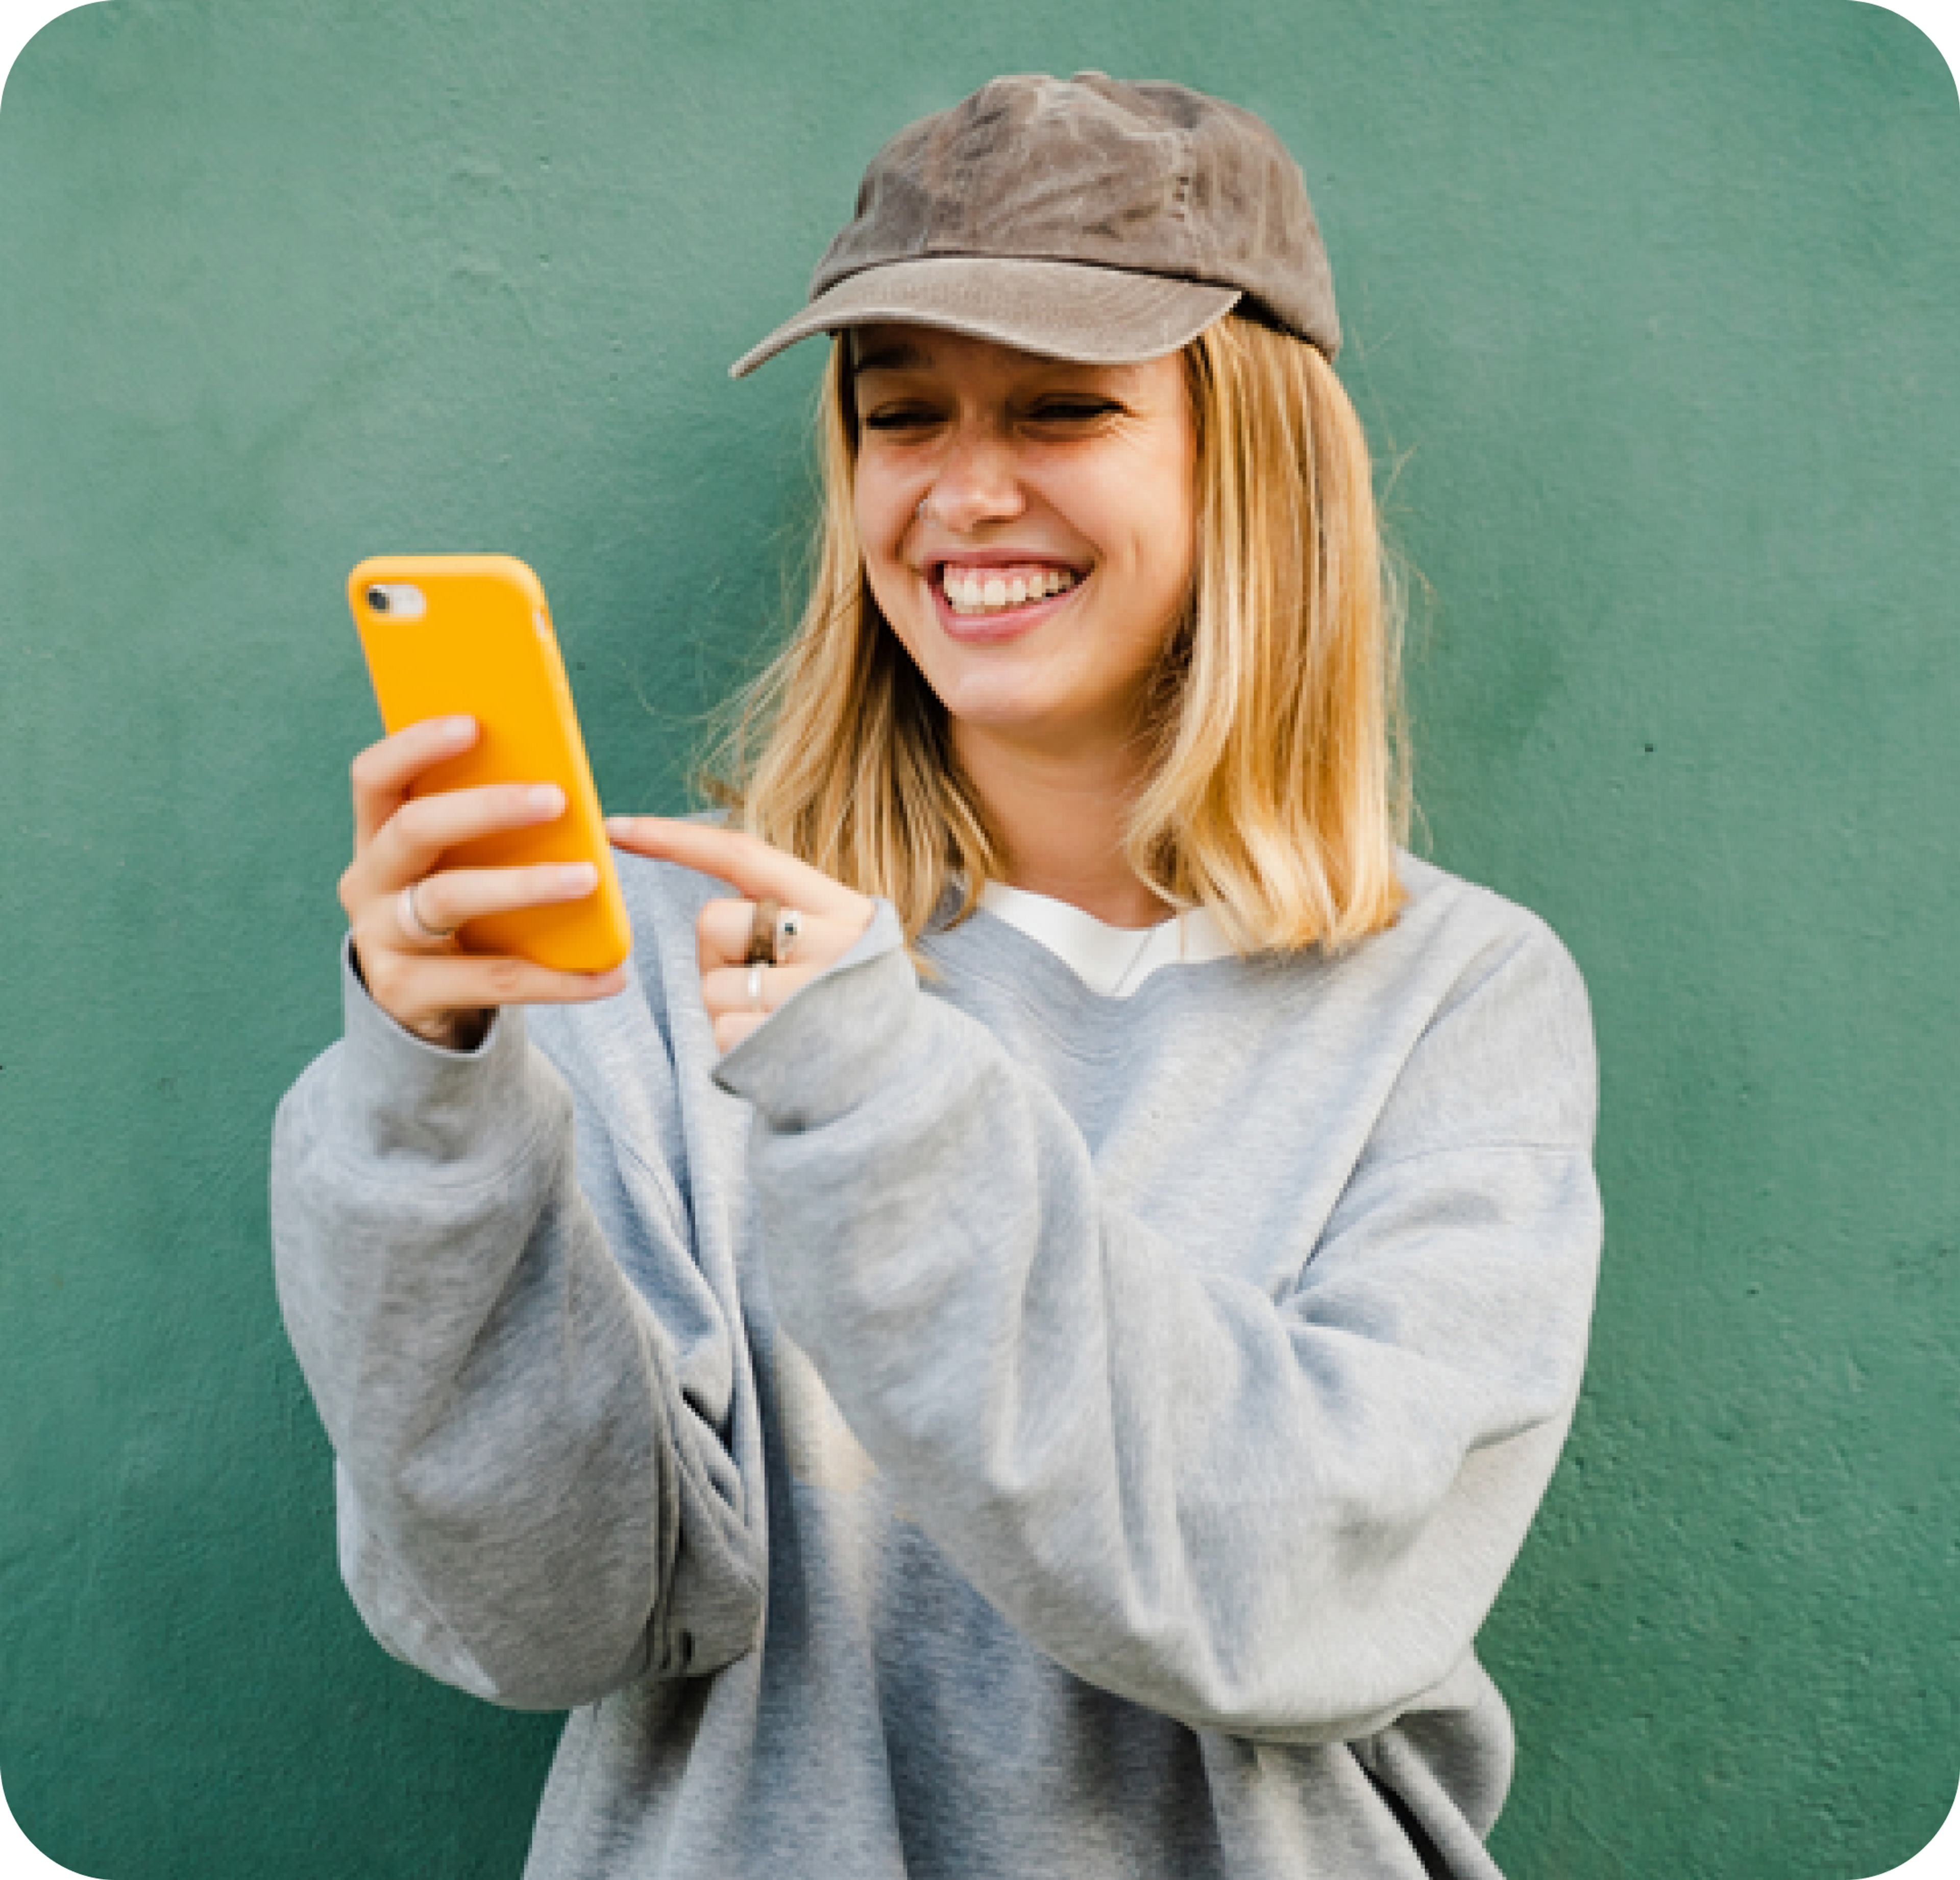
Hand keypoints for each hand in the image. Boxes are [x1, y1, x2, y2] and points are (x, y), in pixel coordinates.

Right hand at [339, 716, 628, 1049]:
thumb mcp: (459, 861)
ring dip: (525, 883)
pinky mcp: (405, 991)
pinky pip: (491, 978)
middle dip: (486, 807)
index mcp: (377, 835)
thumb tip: (560, 778)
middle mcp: (366, 881)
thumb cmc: (457, 907)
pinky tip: (609, 975)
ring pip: (449, 897)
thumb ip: (486, 825)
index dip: (416, 745)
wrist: (428, 1002)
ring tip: (588, 879)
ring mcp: (379, 938)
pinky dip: (557, 978)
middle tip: (556, 799)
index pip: (375, 777)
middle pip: (414, 829)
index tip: (474, 724)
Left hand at [605, 818, 875, 1053]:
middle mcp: (833, 943)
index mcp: (844, 908)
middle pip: (714, 922)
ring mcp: (809, 995)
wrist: (900, 1083)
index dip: (675, 838)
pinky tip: (774, 1051)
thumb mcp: (842, 943)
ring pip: (711, 985)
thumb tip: (709, 913)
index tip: (615, 826)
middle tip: (764, 981)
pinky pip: (720, 1031)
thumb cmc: (850, 1005)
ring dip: (728, 1007)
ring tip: (776, 1021)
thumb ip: (790, 912)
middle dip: (717, 955)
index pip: (745, 856)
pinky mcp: (784, 1044)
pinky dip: (735, 1045)